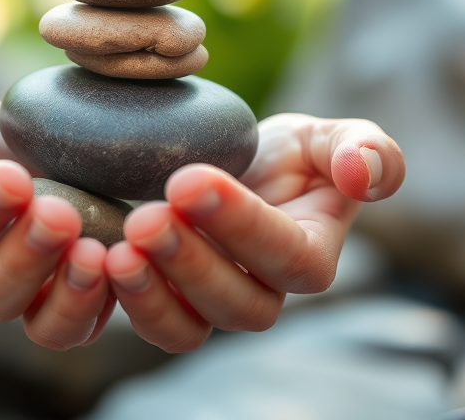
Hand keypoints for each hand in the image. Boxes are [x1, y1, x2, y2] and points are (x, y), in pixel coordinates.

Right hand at [0, 99, 115, 349]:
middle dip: (23, 256)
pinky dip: (98, 304)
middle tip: (57, 213)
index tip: (10, 177)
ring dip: (64, 293)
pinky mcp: (73, 300)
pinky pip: (80, 328)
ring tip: (91, 251)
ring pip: (36, 325)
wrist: (49, 143)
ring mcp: (28, 295)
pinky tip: (115, 263)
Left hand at [104, 114, 404, 351]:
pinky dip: (126, 302)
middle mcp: (266, 292)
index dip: (240, 223)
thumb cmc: (291, 155)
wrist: (238, 167)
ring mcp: (215, 305)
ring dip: (154, 294)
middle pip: (238, 303)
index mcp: (311, 254)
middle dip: (191, 262)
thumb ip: (365, 150)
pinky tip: (99, 261)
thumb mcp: (329, 136)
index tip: (188, 180)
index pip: (286, 255)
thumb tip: (361, 175)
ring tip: (119, 250)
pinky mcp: (172, 305)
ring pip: (191, 328)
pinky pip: (154, 325)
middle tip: (147, 217)